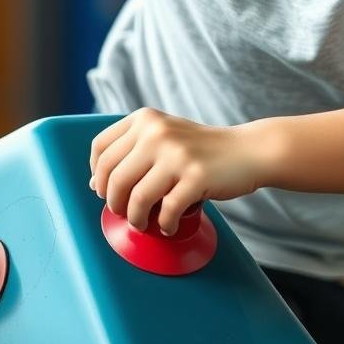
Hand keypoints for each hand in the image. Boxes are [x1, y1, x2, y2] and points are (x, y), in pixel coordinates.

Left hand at [89, 107, 264, 234]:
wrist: (247, 150)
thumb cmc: (202, 150)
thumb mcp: (164, 137)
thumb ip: (131, 153)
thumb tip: (96, 183)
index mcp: (146, 119)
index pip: (100, 149)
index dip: (99, 175)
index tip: (107, 190)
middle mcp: (158, 132)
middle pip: (113, 178)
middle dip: (115, 204)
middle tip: (127, 212)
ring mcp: (177, 154)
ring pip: (136, 199)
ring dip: (137, 219)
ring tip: (146, 222)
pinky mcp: (196, 177)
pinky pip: (166, 212)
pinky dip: (165, 225)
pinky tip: (170, 224)